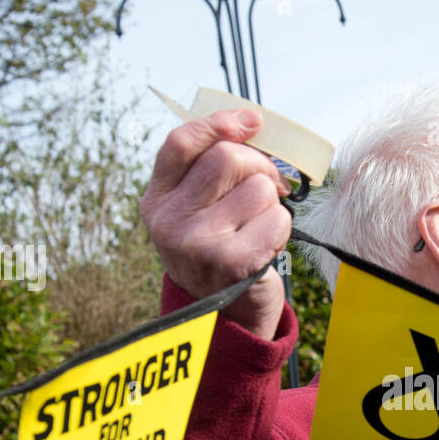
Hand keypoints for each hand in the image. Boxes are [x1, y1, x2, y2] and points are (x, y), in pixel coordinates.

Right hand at [140, 108, 291, 339]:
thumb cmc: (219, 252)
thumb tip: (251, 122)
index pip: (181, 143)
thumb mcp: (200, 210)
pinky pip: (276, 220)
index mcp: (157, 200)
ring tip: (259, 227)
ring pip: (259, 188)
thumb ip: (211, 169)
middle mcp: (169, 221)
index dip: (219, 124)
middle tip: (269, 185)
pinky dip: (281, 230)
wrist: (226, 317)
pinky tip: (265, 247)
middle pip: (228, 158)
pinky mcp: (230, 262)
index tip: (251, 122)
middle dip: (261, 166)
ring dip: (272, 205)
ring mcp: (197, 242)